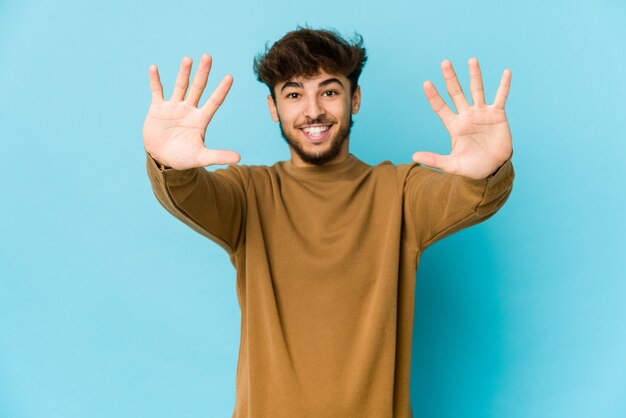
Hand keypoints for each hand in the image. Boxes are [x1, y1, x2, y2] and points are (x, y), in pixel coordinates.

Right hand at [142, 54, 239, 169]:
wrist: (161, 160)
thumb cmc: (183, 158)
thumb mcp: (201, 157)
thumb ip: (218, 156)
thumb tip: (239, 157)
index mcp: (200, 120)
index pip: (214, 102)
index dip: (222, 90)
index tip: (230, 77)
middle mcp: (189, 110)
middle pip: (198, 88)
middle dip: (203, 73)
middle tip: (208, 56)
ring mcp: (173, 107)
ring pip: (180, 86)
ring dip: (183, 73)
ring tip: (188, 59)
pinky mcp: (157, 109)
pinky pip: (156, 91)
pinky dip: (155, 80)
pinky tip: (154, 68)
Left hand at [412, 58, 512, 179]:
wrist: (493, 169)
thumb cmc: (472, 167)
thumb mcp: (451, 165)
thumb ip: (434, 160)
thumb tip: (413, 156)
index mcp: (454, 125)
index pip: (440, 107)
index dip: (434, 96)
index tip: (426, 83)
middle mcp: (466, 116)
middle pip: (456, 93)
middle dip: (450, 78)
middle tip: (445, 62)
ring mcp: (482, 113)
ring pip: (477, 90)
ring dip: (474, 75)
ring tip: (471, 60)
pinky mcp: (497, 115)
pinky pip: (501, 97)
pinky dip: (504, 85)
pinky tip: (506, 72)